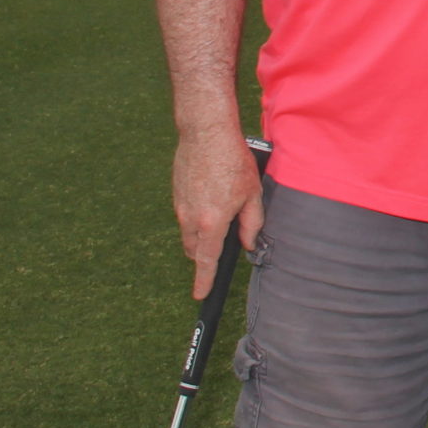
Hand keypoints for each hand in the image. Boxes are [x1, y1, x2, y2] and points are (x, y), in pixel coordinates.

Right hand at [173, 128, 262, 299]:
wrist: (205, 133)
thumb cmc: (233, 160)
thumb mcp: (252, 193)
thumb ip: (252, 223)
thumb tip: (249, 243)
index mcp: (211, 221)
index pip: (206, 260)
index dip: (204, 280)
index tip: (200, 294)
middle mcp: (190, 217)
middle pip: (195, 249)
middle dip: (205, 254)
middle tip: (223, 245)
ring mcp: (179, 205)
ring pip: (188, 233)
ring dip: (201, 234)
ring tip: (221, 214)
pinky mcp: (176, 193)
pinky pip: (185, 214)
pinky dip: (196, 216)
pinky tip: (212, 197)